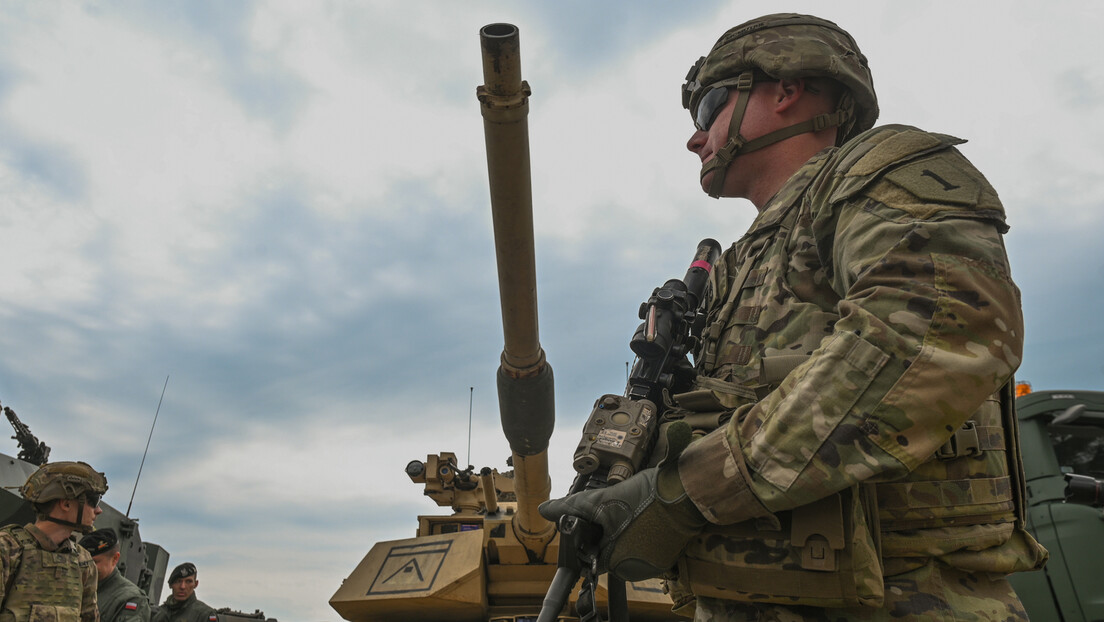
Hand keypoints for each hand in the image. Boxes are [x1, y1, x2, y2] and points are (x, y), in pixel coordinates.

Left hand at [539, 425, 705, 580]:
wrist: (685, 491)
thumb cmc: (645, 496)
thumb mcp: (603, 499)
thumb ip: (571, 507)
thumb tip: (544, 509)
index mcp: (616, 562)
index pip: (591, 554)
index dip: (590, 536)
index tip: (596, 520)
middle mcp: (634, 570)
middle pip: (610, 552)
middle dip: (609, 532)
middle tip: (617, 510)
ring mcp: (652, 565)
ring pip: (627, 549)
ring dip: (626, 532)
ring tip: (632, 510)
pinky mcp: (667, 557)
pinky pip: (646, 548)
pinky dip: (643, 534)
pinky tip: (645, 516)